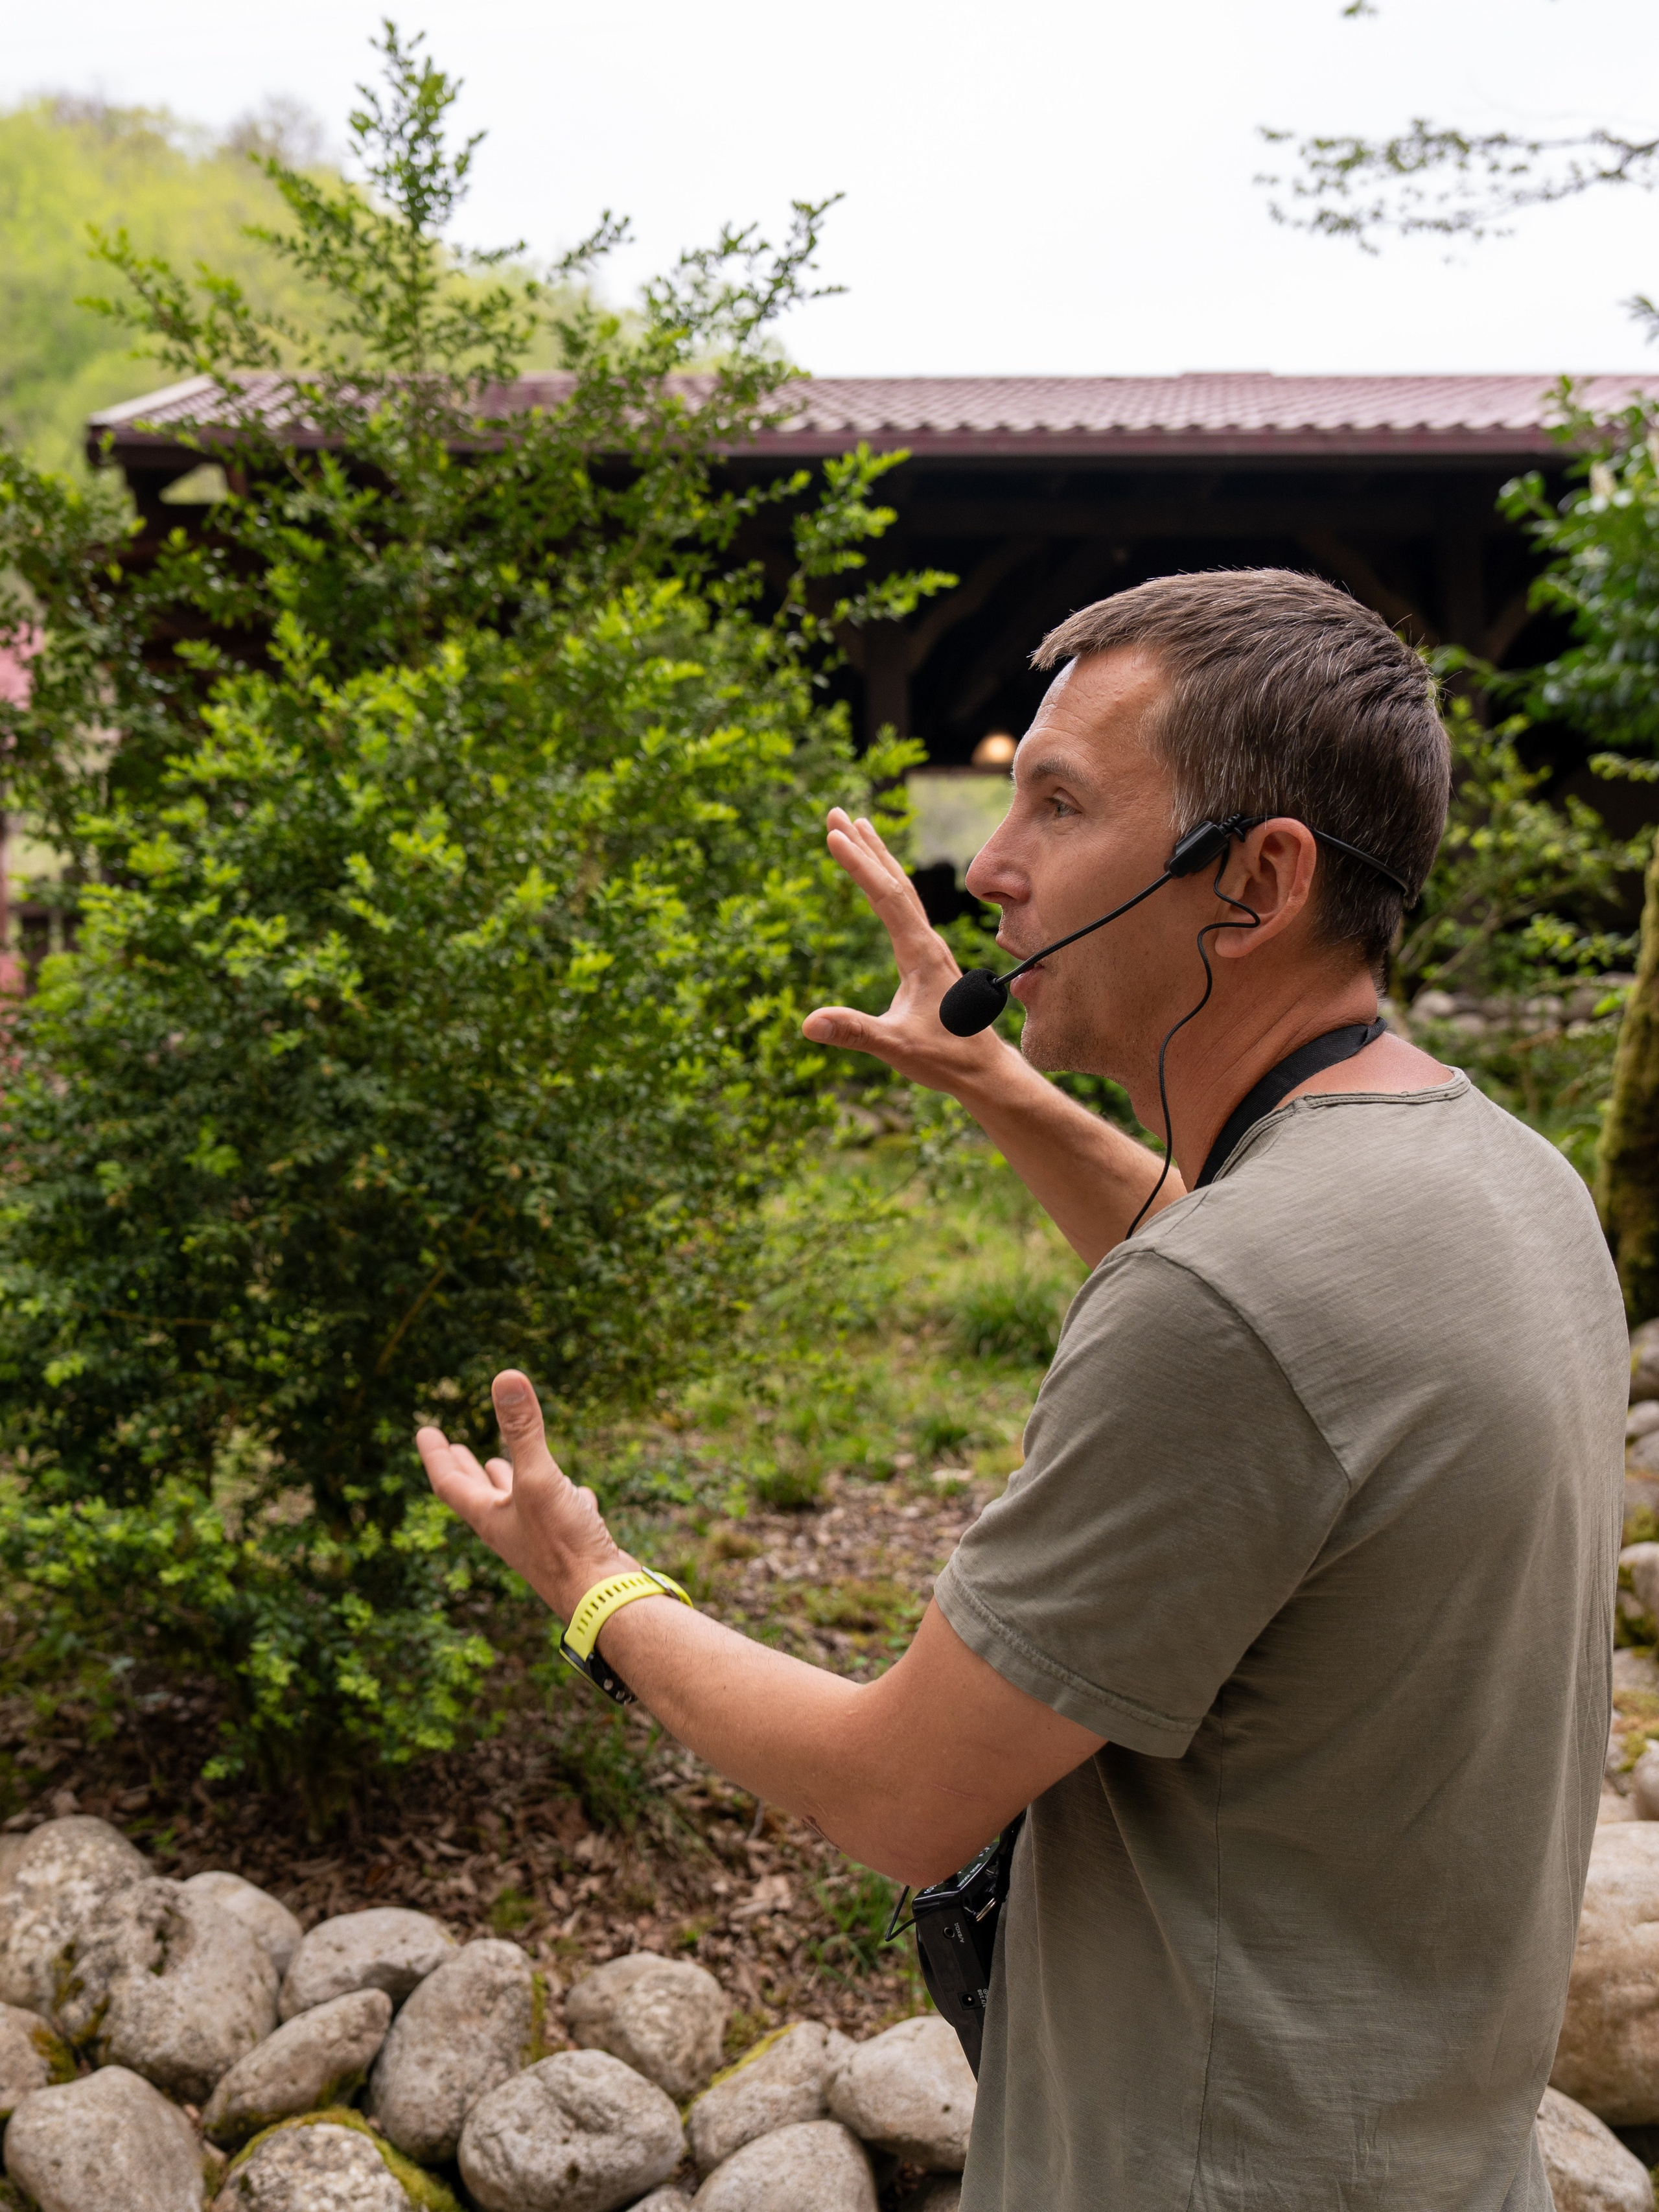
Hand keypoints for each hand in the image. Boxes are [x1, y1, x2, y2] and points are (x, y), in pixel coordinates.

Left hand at [416, 1370, 628, 1621]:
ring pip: (518, 1504)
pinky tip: (578, 1492)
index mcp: (490, 1517)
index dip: (436, 1455)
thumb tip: (505, 1377)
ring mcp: (539, 1541)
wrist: (604, 1599)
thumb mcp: (539, 1478)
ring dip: (506, 1481)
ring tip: (499, 1463)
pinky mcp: (571, 1546)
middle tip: (452, 1447)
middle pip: (478, 1494)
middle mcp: (509, 1530)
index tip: (424, 1431)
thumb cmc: (563, 1545)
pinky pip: (562, 1515)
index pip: (449, 1482)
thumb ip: (523, 1430)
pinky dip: (564, 1497)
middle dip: (464, 1467)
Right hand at [802, 809, 1013, 1093]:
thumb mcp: (897, 1048)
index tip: (834, 834)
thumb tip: (809, 1023)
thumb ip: (855, 1032)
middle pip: (895, 882)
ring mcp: (928, 949)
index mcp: (921, 954)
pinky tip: (880, 885)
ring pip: (902, 892)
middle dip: (865, 847)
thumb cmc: (946, 1058)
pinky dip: (887, 885)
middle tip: (836, 814)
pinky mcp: (926, 960)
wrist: (985, 1070)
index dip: (859, 865)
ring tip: (858, 830)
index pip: (887, 898)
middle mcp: (927, 943)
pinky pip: (904, 910)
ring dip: (878, 859)